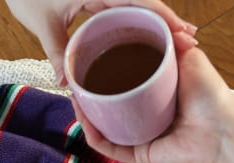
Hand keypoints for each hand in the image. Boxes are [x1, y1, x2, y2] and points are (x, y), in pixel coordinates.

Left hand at [6, 0, 195, 83]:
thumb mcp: (42, 23)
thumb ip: (56, 51)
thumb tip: (66, 83)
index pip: (139, 1)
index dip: (164, 16)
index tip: (184, 31)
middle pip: (144, 4)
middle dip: (168, 20)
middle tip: (191, 40)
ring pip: (135, 6)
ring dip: (156, 22)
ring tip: (178, 40)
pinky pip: (121, 9)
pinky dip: (136, 22)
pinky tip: (148, 37)